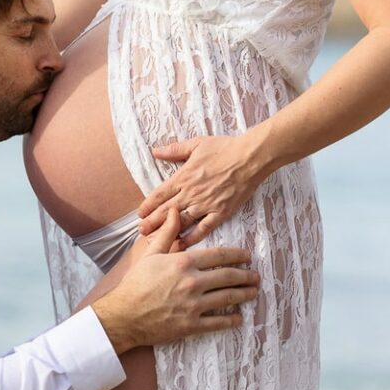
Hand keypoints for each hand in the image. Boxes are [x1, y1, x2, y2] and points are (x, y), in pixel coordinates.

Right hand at [92, 207, 258, 353]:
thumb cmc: (136, 282)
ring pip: (228, 298)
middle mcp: (193, 282)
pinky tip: (239, 318)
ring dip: (244, 295)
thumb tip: (175, 211)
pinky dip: (231, 320)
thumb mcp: (151, 254)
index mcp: (184, 262)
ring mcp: (194, 305)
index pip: (219, 255)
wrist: (124, 315)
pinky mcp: (191, 325)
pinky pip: (218, 322)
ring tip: (253, 292)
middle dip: (246, 275)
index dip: (237, 255)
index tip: (247, 256)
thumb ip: (168, 233)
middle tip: (256, 276)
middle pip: (228, 276)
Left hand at [138, 133, 270, 244]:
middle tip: (141, 232)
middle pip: (166, 211)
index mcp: (183, 177)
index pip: (159, 195)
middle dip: (152, 222)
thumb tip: (155, 151)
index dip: (148, 206)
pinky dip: (192, 238)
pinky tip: (183, 245)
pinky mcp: (221, 212)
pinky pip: (203, 229)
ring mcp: (205, 204)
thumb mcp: (196, 144)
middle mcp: (191, 193)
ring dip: (166, 232)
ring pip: (181, 222)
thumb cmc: (224, 148)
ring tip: (155, 241)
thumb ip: (174, 150)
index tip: (140, 214)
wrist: (250, 157)